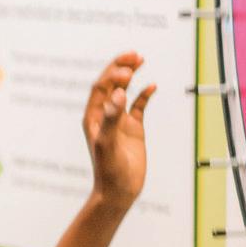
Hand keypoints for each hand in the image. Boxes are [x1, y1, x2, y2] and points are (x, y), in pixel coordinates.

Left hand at [82, 51, 156, 211]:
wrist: (118, 191)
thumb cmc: (108, 169)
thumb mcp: (108, 142)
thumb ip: (112, 117)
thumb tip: (118, 93)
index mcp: (93, 117)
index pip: (100, 88)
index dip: (112, 75)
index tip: (127, 70)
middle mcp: (105, 116)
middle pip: (110, 84)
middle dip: (120, 68)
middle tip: (134, 55)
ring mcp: (120, 121)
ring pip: (124, 92)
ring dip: (130, 75)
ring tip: (140, 59)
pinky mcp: (134, 129)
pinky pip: (139, 106)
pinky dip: (145, 95)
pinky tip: (152, 86)